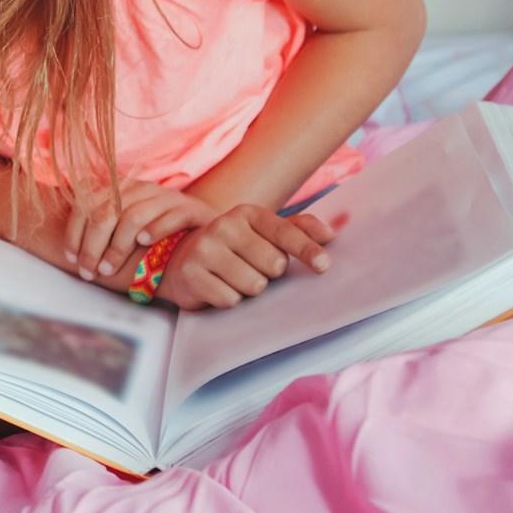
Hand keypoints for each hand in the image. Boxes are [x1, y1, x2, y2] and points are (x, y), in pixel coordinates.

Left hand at [64, 181, 214, 280]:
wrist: (206, 234)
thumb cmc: (158, 238)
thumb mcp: (125, 229)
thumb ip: (101, 231)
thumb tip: (67, 251)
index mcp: (121, 188)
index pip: (88, 204)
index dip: (75, 232)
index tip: (71, 258)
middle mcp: (143, 188)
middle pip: (108, 211)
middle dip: (93, 245)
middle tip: (89, 272)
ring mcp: (168, 197)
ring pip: (135, 215)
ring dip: (118, 246)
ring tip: (109, 269)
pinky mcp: (192, 209)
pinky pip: (171, 215)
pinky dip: (155, 229)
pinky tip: (144, 244)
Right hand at [156, 204, 337, 310]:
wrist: (182, 258)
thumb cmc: (236, 248)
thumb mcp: (263, 233)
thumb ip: (298, 229)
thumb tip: (330, 234)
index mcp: (247, 213)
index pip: (284, 231)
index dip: (306, 249)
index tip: (323, 265)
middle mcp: (224, 225)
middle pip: (273, 265)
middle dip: (269, 274)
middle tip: (252, 267)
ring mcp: (204, 248)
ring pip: (254, 285)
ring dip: (249, 288)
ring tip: (234, 278)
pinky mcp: (190, 274)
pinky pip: (230, 299)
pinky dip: (229, 299)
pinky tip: (218, 286)